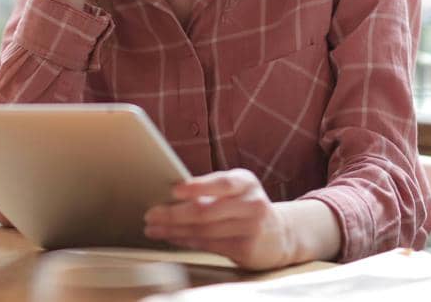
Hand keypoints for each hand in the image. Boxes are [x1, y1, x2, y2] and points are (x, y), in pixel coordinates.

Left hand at [143, 169, 297, 270]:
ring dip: (174, 230)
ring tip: (153, 228)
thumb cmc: (246, 206)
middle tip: (151, 214)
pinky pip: (208, 245)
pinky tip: (172, 238)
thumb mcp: (237, 190)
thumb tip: (170, 193)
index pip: (221, 183)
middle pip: (206, 210)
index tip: (174, 190)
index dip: (197, 186)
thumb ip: (212, 189)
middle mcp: (251, 204)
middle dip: (174, 213)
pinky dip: (186, 241)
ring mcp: (250, 228)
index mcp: (246, 182)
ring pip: (203, 230)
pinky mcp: (245, 249)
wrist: (280, 234)